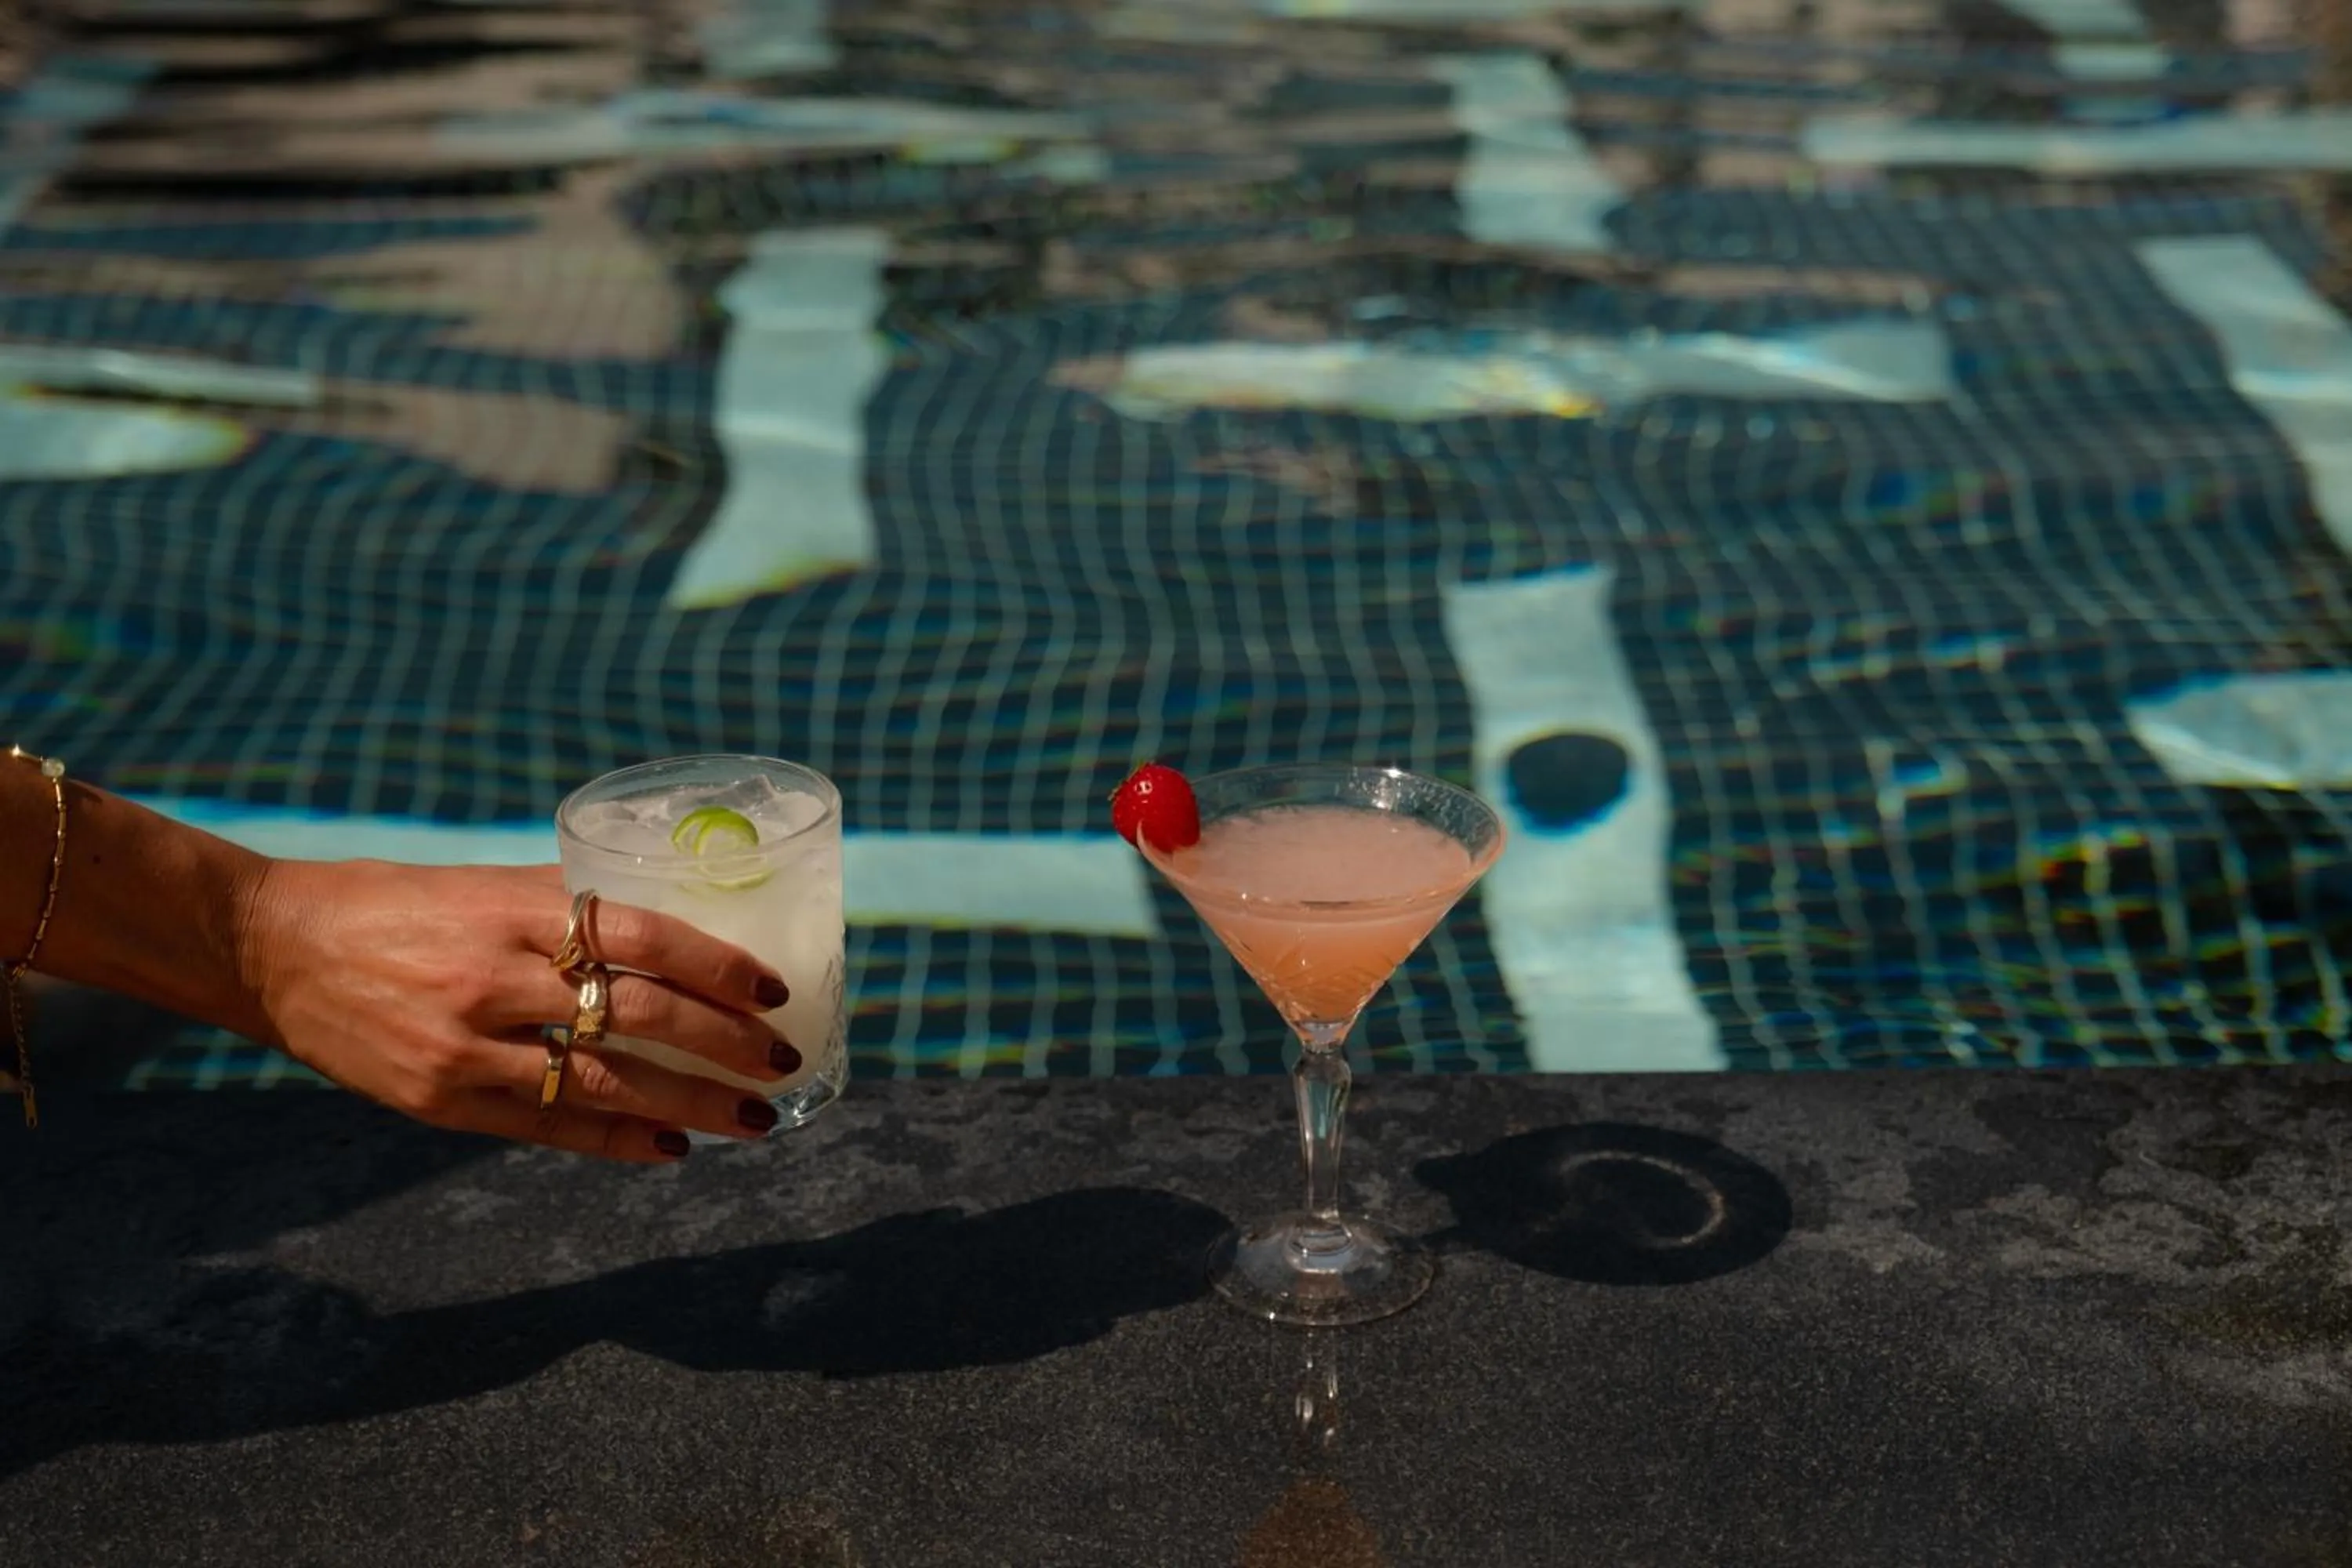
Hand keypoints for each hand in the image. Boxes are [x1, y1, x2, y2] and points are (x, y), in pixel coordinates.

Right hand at [236, 860, 800, 1160]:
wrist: (273, 949)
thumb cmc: (394, 904)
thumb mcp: (484, 885)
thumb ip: (566, 905)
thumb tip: (670, 921)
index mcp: (514, 910)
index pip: (644, 934)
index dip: (717, 966)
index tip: (772, 988)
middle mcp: (493, 978)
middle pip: (639, 1015)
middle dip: (724, 1044)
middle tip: (782, 1060)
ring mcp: (464, 1047)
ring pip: (604, 1083)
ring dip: (689, 1105)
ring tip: (749, 1118)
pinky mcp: (438, 1102)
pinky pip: (547, 1128)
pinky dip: (616, 1141)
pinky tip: (669, 1148)